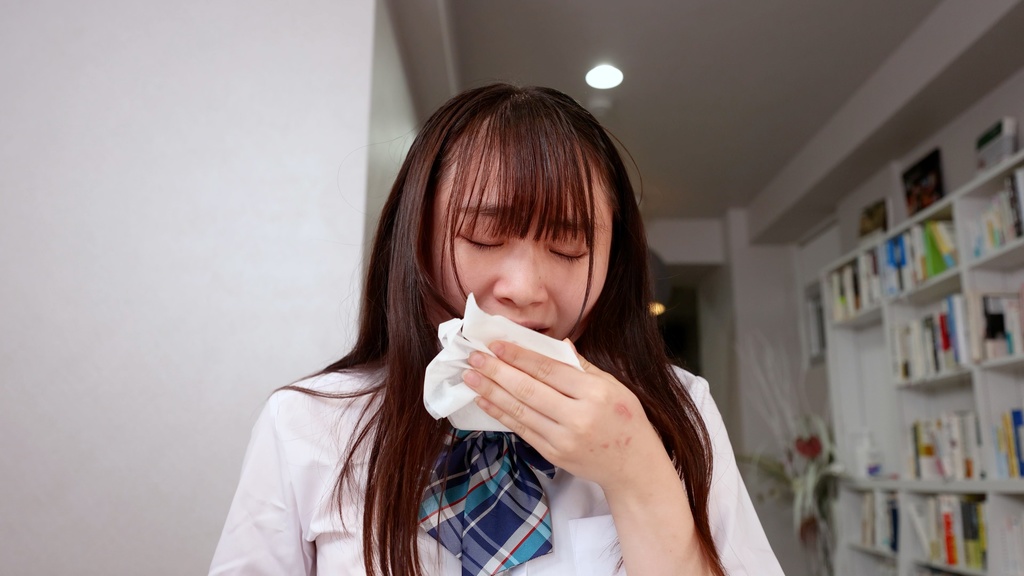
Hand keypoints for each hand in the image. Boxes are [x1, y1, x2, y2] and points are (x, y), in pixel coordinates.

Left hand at [463, 340, 665, 490]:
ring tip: (470, 377)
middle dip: (497, 372)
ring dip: (491, 392)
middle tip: (473, 357)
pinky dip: (500, 414)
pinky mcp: (552, 454)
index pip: (549, 370)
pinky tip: (485, 401)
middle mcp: (577, 416)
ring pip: (519, 411)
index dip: (519, 356)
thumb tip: (558, 343)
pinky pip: (521, 430)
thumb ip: (582, 366)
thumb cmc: (625, 420)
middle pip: (528, 390)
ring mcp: (563, 438)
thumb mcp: (613, 386)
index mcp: (594, 393)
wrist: (632, 467)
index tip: (496, 344)